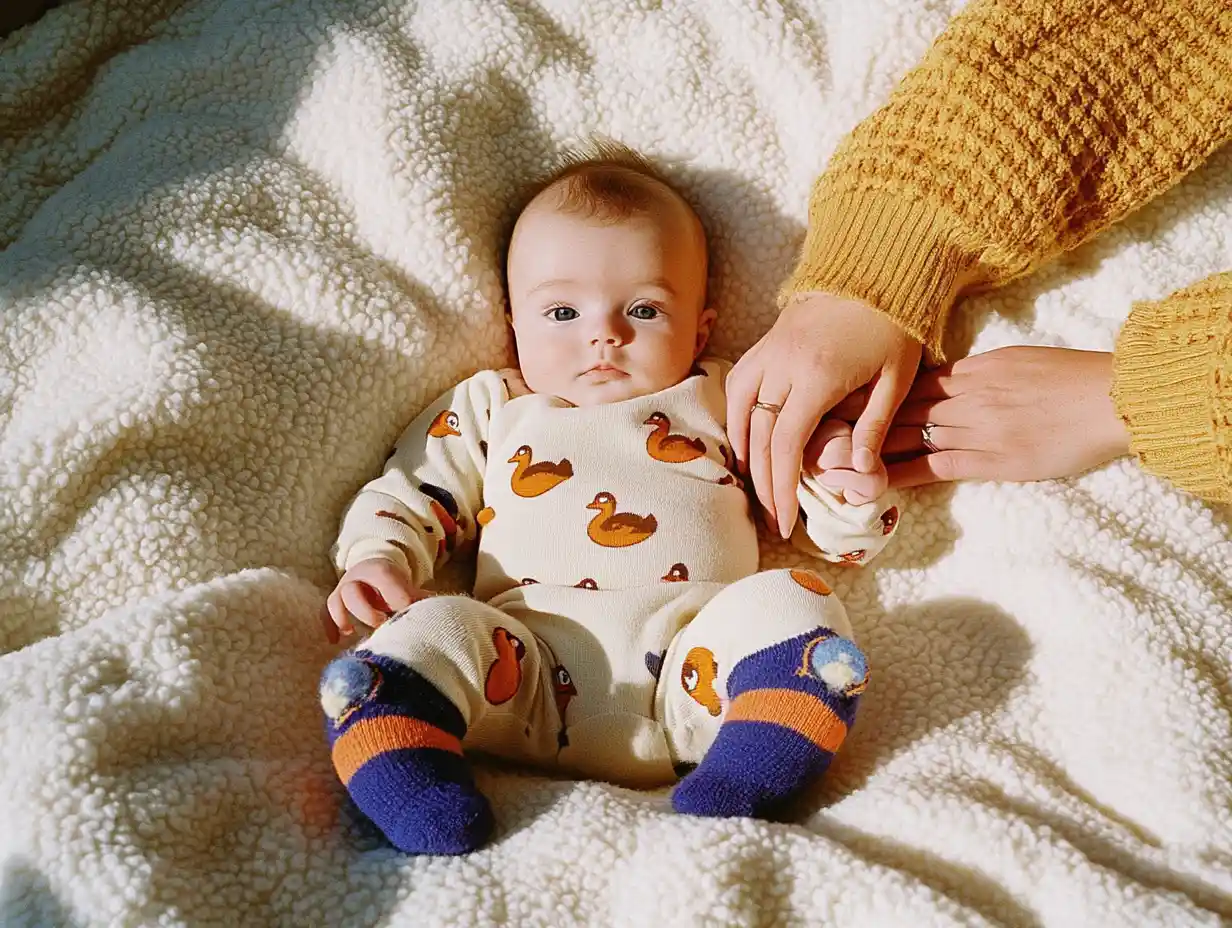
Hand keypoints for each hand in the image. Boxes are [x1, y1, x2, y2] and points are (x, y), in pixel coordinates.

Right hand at [322, 557, 429, 643]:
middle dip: (366, 610)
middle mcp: (358, 579)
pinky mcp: (334, 602)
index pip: (384, 579)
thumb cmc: (394, 584)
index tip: (406, 611)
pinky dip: (329, 627)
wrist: (372, 569)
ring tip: (352, 634)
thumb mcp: (408, 586)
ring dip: (344, 617)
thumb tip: (443, 614)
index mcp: (381, 572)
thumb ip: (421, 599)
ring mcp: (343, 590)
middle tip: (381, 625)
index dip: (394, 594)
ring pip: (336, 600)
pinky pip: (325, 613)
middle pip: (353, 590)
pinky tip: (335, 642)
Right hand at [727, 293, 921, 537]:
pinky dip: (736, 418)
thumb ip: (873, 427)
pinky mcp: (765, 342)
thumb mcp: (896, 379)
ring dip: (743, 453)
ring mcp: (769, 351)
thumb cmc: (894, 327)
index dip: (781, 489)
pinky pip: (738, 386)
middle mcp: (783, 366)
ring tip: (756, 484)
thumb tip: (857, 475)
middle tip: (772, 517)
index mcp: (818, 377)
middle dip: (763, 484)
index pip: (785, 446)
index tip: (785, 522)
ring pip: (739, 412)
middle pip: (759, 438)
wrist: (876, 270)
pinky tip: (746, 440)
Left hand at [836, 347, 1130, 485]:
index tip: (838, 399)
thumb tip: (957, 379)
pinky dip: (896, 475)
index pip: (910, 381)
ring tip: (822, 459)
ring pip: (904, 437)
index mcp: (974, 369)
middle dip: (853, 418)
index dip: (872, 392)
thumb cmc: (1077, 378)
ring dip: (863, 449)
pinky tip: (866, 484)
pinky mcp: (987, 460)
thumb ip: (984, 372)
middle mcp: (964, 396)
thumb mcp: (1021, 361)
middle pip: (896, 406)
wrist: (1111, 398)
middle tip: (812, 428)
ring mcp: (973, 428)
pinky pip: (930, 467)